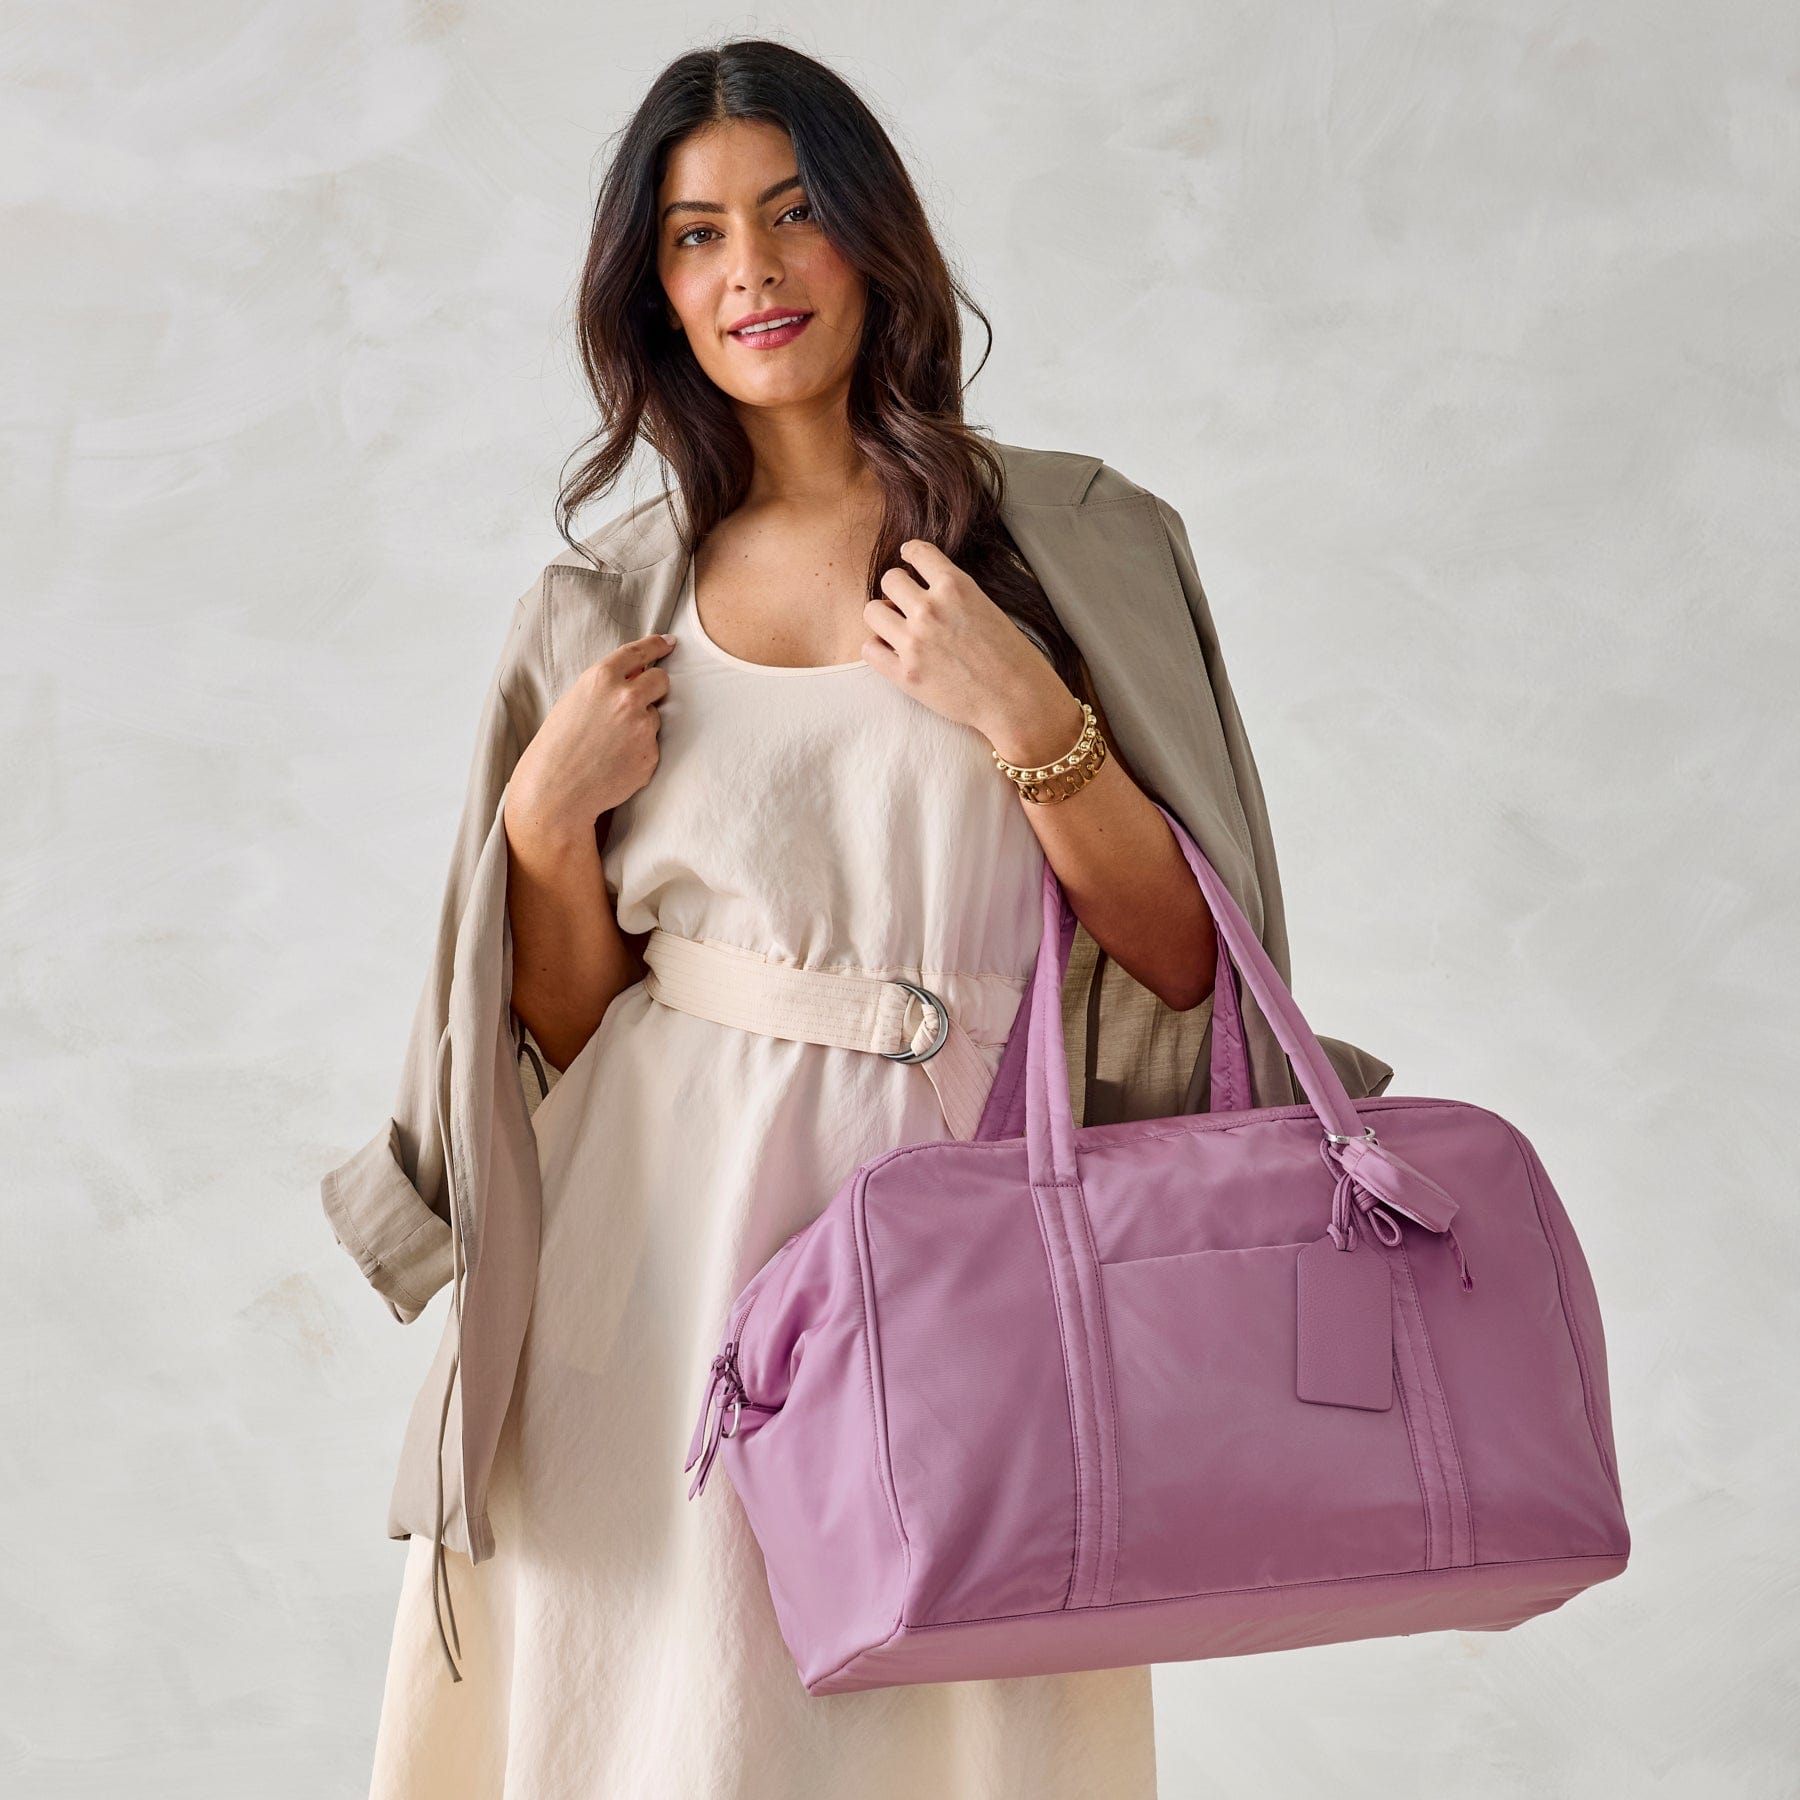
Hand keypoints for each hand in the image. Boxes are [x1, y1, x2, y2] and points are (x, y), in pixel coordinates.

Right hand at [505, 632, 674, 855]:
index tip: (669, 643)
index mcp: (601, 678)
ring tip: (610, 744)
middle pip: (662, 680)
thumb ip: (607, 686)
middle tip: (637, 702)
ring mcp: (642, 728)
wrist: (556, 791)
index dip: (657, 646)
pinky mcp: (651, 754)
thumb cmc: (559, 745)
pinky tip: (615, 762)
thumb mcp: (575, 701)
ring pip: (655, 716)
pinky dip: (639, 751)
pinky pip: (652, 744)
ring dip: (641, 725)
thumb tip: (637, 676)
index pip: (639, 652)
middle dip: (655, 687)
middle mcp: (626, 698)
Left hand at [863, 540, 1079, 756]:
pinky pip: (869, 648)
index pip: (917, 551)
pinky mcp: (905, 674)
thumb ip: (954, 596)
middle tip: (907, 605)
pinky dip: (878, 648)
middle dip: (897, 590)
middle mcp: (930, 609)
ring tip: (898, 629)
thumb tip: (923, 591)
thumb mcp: (987, 608)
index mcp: (956, 586)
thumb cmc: (1013, 657)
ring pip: (872, 611)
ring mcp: (914, 641)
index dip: (910, 554)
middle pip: (889, 579)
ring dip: (883, 617)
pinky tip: (893, 653)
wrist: (1018, 700)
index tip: (908, 560)